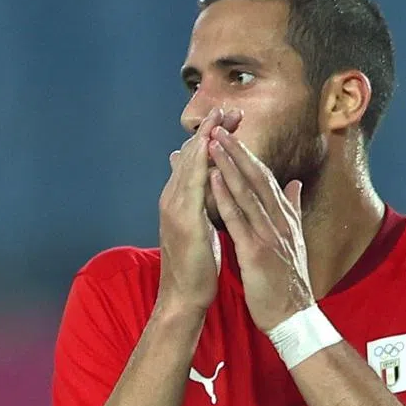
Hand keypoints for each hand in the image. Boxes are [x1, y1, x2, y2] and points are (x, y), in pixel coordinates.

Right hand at [157, 108, 241, 312]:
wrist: (184, 296)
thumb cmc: (196, 264)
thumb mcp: (201, 225)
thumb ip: (203, 202)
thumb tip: (211, 182)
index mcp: (181, 199)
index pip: (197, 159)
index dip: (213, 138)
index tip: (232, 119)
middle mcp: (173, 198)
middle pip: (192, 155)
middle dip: (211, 131)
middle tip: (229, 109)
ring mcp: (175, 208)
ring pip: (189, 165)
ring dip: (206, 140)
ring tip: (221, 119)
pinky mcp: (182, 220)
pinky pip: (192, 186)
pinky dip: (200, 166)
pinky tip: (211, 151)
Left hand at [206, 127, 313, 331]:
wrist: (293, 316)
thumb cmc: (289, 280)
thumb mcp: (294, 240)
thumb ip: (294, 209)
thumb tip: (295, 185)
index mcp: (285, 217)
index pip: (265, 179)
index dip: (247, 156)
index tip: (231, 135)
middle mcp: (279, 220)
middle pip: (256, 178)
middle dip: (237, 151)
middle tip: (219, 126)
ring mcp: (270, 235)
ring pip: (247, 192)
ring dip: (228, 165)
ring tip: (213, 141)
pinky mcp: (257, 252)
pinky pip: (238, 219)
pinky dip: (225, 197)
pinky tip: (213, 180)